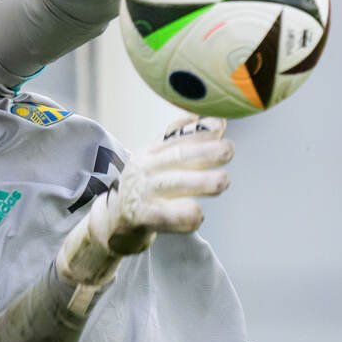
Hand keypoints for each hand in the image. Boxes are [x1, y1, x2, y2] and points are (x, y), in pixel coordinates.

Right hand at [57, 115, 232, 288]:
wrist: (113, 221)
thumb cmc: (145, 189)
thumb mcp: (156, 160)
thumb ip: (181, 142)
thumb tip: (213, 119)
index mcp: (149, 153)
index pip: (176, 138)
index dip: (199, 131)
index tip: (220, 126)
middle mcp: (143, 170)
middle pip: (175, 157)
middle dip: (204, 152)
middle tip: (228, 150)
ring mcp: (140, 194)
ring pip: (171, 185)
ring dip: (199, 182)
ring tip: (223, 181)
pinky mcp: (139, 218)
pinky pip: (163, 216)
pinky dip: (181, 215)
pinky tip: (198, 216)